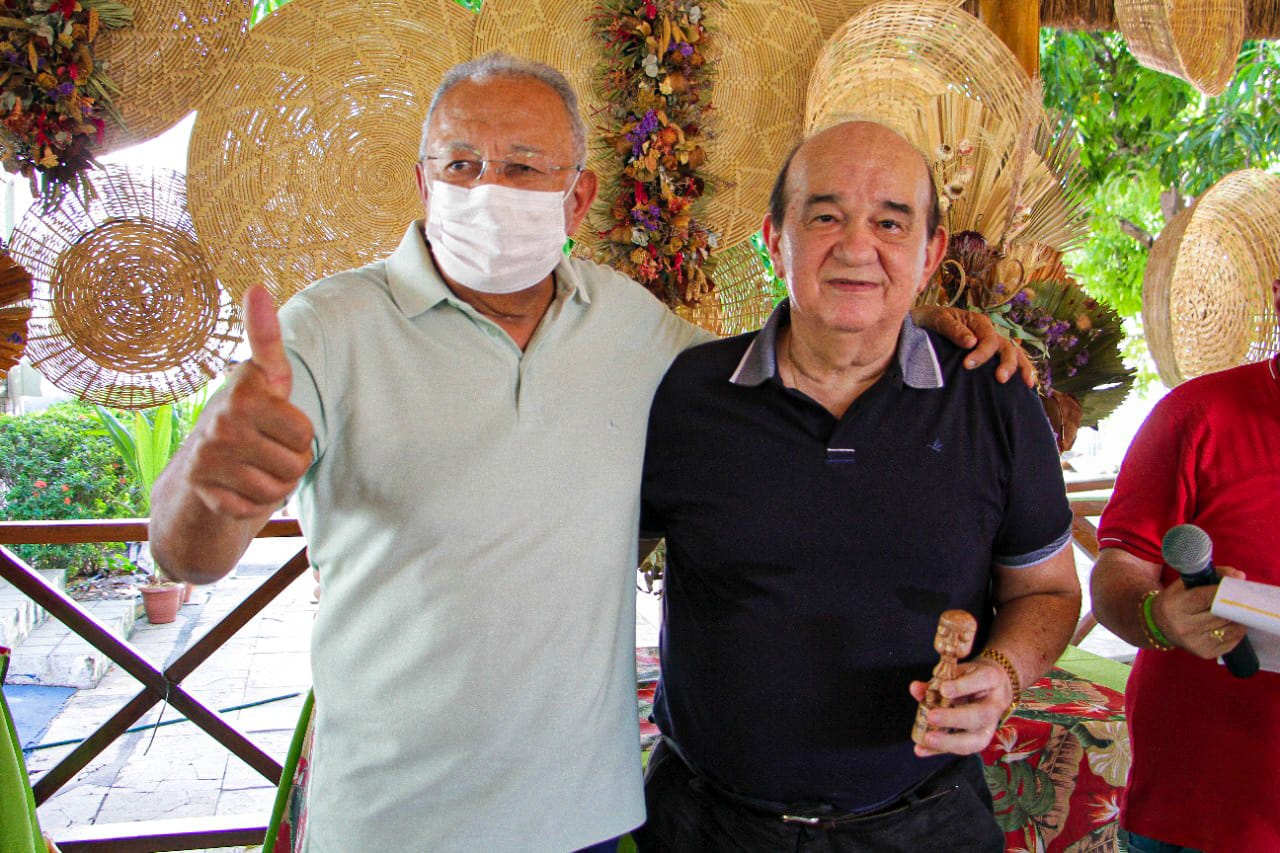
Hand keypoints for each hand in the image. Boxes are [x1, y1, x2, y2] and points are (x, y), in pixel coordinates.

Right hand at [182, 286, 313, 519]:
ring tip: (252, 469)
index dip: (299, 436)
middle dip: (290, 464)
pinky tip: (236, 490)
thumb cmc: (245, 422)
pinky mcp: (202, 489)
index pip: (304, 430)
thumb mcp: (263, 380)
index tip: (270, 419)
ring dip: (273, 486)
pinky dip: (252, 506)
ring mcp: (209, 454)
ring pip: (279, 487)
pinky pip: (254, 508)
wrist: (194, 479)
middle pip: (297, 461)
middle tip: (265, 452)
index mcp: (245, 388)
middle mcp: (222, 416)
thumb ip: (266, 339)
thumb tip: (256, 286)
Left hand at [909, 657, 1010, 756]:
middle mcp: (994, 705)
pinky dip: (939, 750)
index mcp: (991, 679)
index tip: (943, 689)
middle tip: (931, 716)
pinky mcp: (979, 740)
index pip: (983, 680)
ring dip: (949, 741)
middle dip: (954, 718)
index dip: (962, 686)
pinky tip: (921, 749)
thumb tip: (916, 689)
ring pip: (976, 740)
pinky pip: (961, 749)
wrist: (993, 688)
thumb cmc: (971, 676)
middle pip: (980, 715)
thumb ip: (937, 680)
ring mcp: (990, 726)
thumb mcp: (958, 671)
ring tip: (927, 739)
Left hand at [910, 306, 1035, 385]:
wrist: (920, 324)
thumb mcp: (937, 320)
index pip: (988, 339)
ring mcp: (991, 345)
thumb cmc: (929, 321)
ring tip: (1026, 384)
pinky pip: (1009, 361)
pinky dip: (1021, 371)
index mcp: (978, 323)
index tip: (966, 366)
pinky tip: (1026, 386)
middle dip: (1007, 363)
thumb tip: (971, 342)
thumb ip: (953, 329)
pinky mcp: (988, 356)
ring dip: (1021, 368)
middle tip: (1000, 379)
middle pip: (1007, 347)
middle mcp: (989, 333)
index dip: (981, 354)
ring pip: (1014, 353)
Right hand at [1151, 566, 1249, 658]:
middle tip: (1243, 599)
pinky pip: (1231, 642)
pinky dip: (1237, 632)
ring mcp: (1194, 643)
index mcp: (1174, 607)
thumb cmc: (1173, 602)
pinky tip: (1234, 624)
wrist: (1157, 626)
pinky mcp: (1205, 653)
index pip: (1204, 598)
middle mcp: (1183, 627)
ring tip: (1239, 611)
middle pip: (1220, 615)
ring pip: (1229, 629)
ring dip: (1239, 619)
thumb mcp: (1183, 585)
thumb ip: (1211, 577)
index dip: (1222, 591)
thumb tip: (1239, 576)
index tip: (1235, 585)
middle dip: (1234, 606)